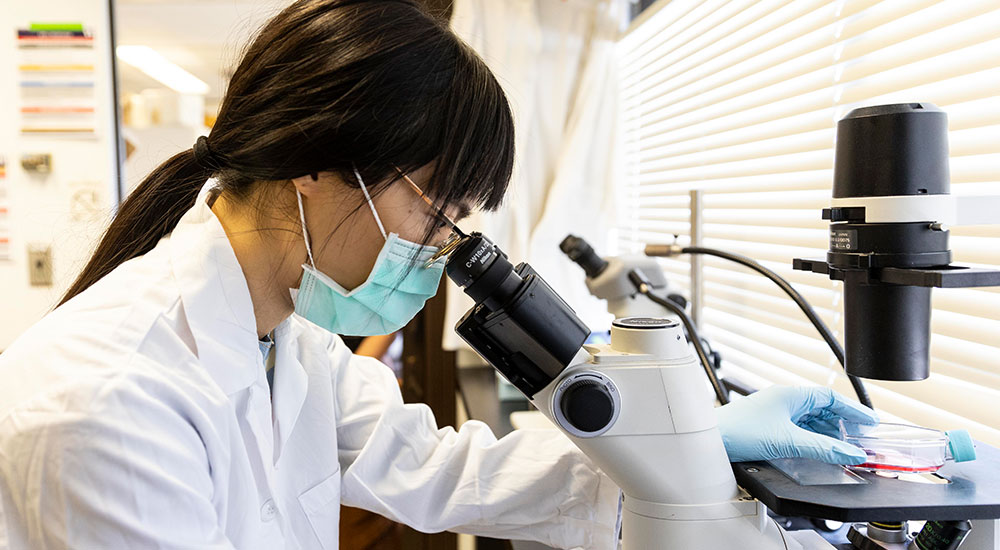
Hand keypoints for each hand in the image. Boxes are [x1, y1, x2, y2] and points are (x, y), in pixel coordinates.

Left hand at [715, 386, 878, 463]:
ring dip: (827, 433)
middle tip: (859, 440)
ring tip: (842, 448)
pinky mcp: (766, 426)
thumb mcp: (789, 442)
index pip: (830, 397)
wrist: (709, 440)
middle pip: (821, 409)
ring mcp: (773, 413)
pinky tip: (817, 451)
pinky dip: (811, 439)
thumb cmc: (739, 431)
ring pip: (809, 420)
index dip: (852, 409)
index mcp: (789, 395)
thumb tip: (850, 453)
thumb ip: (823, 449)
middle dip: (842, 424)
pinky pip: (796, 429)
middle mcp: (782, 401)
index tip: (870, 422)